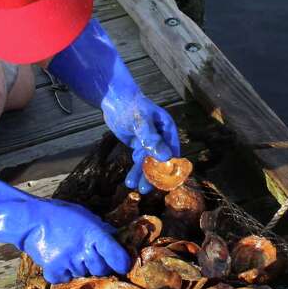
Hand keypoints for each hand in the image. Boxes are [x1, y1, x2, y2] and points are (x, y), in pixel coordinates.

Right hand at [0, 161, 130, 282]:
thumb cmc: (59, 214)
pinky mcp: (55, 271)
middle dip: (101, 266)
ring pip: (85, 275)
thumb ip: (101, 229)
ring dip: (82, 269)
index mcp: (94, 233)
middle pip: (102, 270)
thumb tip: (117, 240)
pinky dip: (64, 274)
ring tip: (71, 254)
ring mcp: (69, 262)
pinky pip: (67, 279)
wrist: (29, 220)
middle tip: (93, 257)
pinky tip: (60, 260)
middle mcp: (83, 250)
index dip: (122, 262)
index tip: (123, 265)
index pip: (116, 254)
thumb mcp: (84, 215)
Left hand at [47, 19, 181, 194]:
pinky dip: (135, 170)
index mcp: (167, 129)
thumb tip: (166, 157)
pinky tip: (130, 181)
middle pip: (160, 160)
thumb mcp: (140, 121)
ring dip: (142, 175)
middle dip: (154, 175)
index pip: (173, 151)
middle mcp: (162, 137)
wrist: (114, 99)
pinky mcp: (139, 145)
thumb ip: (151, 138)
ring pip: (148, 162)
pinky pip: (139, 161)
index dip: (170, 167)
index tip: (166, 182)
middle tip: (147, 189)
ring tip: (136, 188)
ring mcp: (150, 142)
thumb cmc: (130, 106)